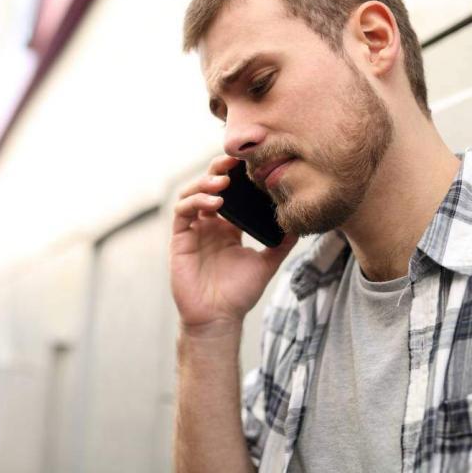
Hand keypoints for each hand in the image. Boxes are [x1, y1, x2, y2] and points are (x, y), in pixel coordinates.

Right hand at [170, 155, 297, 332]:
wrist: (218, 318)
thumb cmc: (239, 294)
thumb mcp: (266, 263)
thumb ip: (281, 243)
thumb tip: (300, 223)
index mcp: (228, 227)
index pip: (230, 193)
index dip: (235, 176)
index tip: (249, 163)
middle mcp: (209, 224)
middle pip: (208, 186)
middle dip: (218, 171)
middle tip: (232, 161)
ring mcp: (193, 230)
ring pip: (192, 194)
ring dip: (205, 184)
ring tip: (223, 182)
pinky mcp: (180, 239)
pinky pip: (183, 213)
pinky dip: (196, 202)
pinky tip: (214, 203)